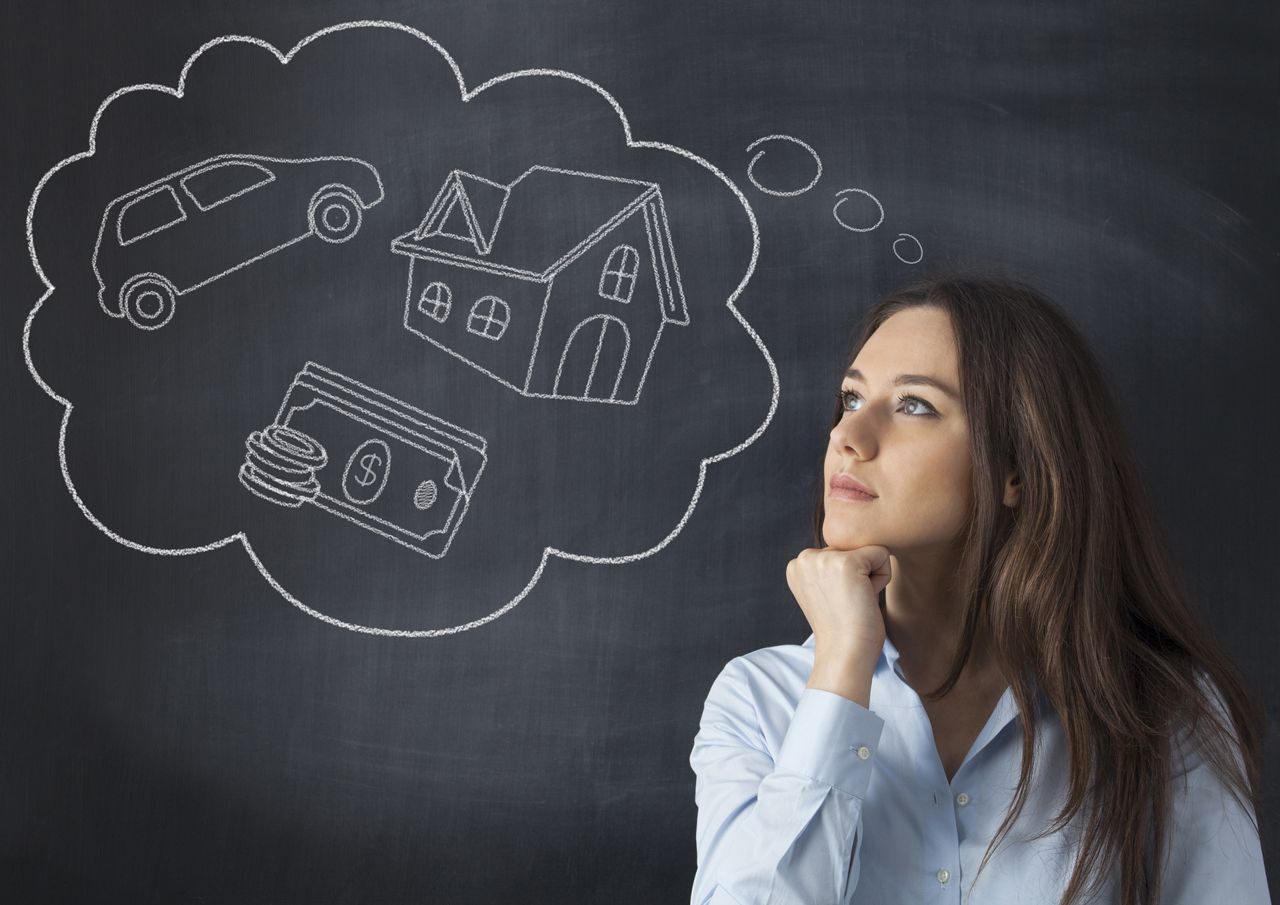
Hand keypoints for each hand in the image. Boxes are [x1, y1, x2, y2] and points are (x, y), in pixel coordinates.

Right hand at [786, 546, 891, 704]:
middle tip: (848, 603)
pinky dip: (882, 579)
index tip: (838, 602)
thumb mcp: (825, 591)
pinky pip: (881, 554)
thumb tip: (855, 551)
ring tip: (855, 601)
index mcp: (797, 565)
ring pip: (868, 549)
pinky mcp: (846, 562)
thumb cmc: (842, 630)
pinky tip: (864, 598)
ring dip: (870, 576)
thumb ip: (829, 569)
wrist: (844, 654)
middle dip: (859, 574)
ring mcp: (823, 558)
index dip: (847, 579)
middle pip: (853, 547)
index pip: (839, 552)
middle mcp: (804, 557)